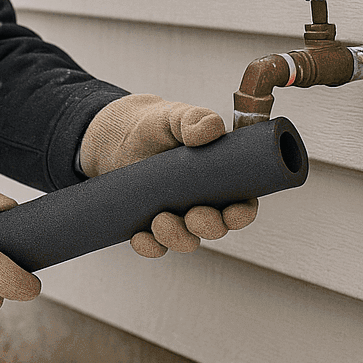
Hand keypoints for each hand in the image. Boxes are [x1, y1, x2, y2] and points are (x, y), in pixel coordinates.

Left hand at [79, 94, 259, 257]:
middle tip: (193, 215)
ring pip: (186, 240)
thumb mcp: (176, 116)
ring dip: (177, 237)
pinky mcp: (149, 224)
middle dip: (208, 227)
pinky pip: (154, 245)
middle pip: (216, 228)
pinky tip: (139, 236)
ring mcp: (176, 216)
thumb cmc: (158, 125)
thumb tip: (211, 130)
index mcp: (220, 180)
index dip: (242, 214)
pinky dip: (148, 246)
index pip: (242, 205)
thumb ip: (195, 118)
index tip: (232, 213)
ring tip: (160, 219)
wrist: (119, 135)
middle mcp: (202, 203)